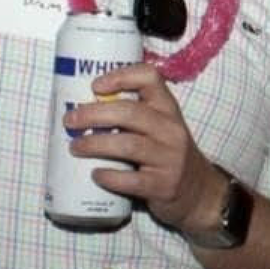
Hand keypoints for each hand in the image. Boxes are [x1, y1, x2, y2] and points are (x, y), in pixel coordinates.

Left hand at [67, 63, 231, 241]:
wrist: (199, 192)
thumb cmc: (167, 154)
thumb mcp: (161, 128)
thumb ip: (133, 117)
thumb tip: (81, 109)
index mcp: (168, 109)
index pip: (150, 78)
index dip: (122, 76)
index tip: (95, 85)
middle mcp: (171, 130)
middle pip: (130, 112)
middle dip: (94, 114)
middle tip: (70, 120)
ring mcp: (169, 158)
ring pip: (128, 145)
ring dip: (95, 144)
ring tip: (75, 147)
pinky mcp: (163, 185)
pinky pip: (132, 180)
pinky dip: (109, 176)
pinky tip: (96, 175)